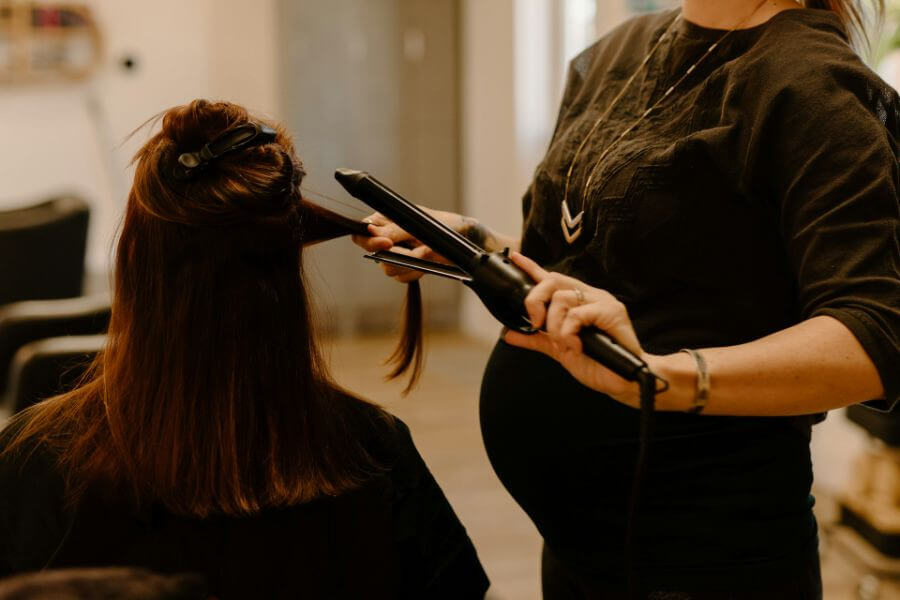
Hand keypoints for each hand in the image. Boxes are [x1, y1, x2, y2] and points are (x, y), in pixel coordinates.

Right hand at [351, 210, 460, 282]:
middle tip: (422, 248)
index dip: (369, 242)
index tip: (388, 244)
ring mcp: (395, 256)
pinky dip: (416, 271)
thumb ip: (394, 230)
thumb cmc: (440, 223)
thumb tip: (371, 232)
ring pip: (389, 269)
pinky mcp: (406, 269)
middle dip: (400, 254)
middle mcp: (384, 240)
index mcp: (382, 222)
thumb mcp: (418, 224)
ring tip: (429, 250)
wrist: (462, 238)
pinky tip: (428, 262)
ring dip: (412, 263)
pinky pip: (402, 277)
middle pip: (376, 256)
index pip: (360, 234)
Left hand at [502, 252, 648, 407]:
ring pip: (561, 298)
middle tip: (536, 324)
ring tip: (565, 343)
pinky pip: (576, 314)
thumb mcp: (559, 350)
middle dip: (535, 301)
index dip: (533, 268)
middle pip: (552, 281)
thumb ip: (536, 339)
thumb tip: (509, 334)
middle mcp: (590, 296)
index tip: (516, 258)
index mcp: (579, 301)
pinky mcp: (611, 311)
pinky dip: (568, 333)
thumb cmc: (598, 363)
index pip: (552, 278)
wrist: (624, 380)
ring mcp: (602, 301)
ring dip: (555, 326)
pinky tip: (576, 346)